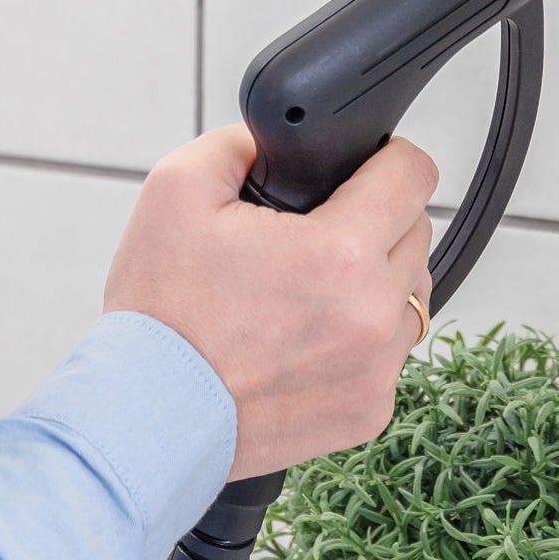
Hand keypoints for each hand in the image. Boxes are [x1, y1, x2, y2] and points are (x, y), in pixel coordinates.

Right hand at [103, 124, 437, 478]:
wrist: (142, 419)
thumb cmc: (159, 318)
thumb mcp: (177, 190)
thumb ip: (239, 143)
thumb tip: (274, 140)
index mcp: (339, 253)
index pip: (414, 177)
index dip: (390, 158)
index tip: (371, 165)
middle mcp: (371, 315)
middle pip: (416, 233)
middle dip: (377, 218)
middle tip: (321, 228)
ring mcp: (375, 371)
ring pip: (410, 295)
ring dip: (378, 279)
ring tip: (315, 284)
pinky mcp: (368, 412)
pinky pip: (389, 353)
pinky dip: (364, 338)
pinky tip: (311, 334)